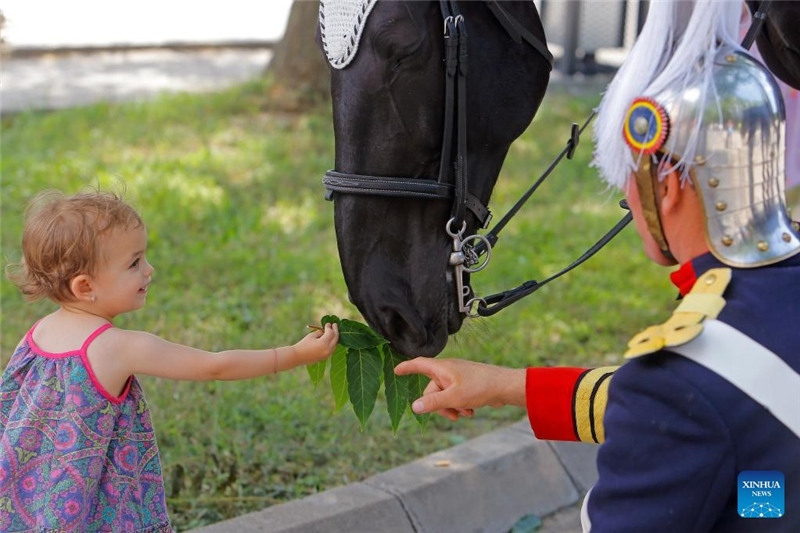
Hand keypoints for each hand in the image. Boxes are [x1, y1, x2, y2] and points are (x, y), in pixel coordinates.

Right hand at [294, 322, 338, 364]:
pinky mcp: (325, 357)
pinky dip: (332, 343)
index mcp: (324, 343)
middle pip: (335, 338)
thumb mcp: (312, 336)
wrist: (297, 356)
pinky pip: (331, 349)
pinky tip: (330, 338)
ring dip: (334, 337)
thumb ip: (320, 333)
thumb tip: (326, 331)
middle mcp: (328, 349)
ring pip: (335, 344)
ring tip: (333, 331)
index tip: (328, 323)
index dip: (329, 327)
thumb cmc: (303, 344)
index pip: (330, 333)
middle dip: (335, 331)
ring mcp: (327, 354)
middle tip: (335, 324)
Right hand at [394, 357, 525, 420]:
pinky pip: (455, 398)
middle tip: (452, 414)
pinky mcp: (466, 385)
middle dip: (439, 405)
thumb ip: (433, 403)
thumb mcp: (454, 397)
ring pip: (444, 397)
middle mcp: (448, 371)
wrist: (505, 387)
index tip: (396, 370)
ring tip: (465, 413)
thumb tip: (414, 407)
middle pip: (432, 390)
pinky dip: (460, 406)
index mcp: (442, 368)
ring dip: (451, 408)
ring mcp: (457, 378)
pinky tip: (471, 411)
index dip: (407, 367)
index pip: (419, 364)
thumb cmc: (480, 387)